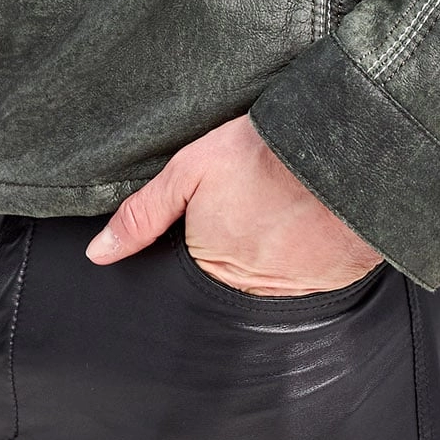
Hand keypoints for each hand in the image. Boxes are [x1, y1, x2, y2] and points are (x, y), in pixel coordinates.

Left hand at [84, 113, 382, 294]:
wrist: (342, 146)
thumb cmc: (262, 154)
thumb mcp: (190, 170)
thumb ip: (142, 215)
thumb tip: (97, 255)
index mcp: (210, 268)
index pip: (190, 278)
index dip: (196, 248)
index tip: (213, 221)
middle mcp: (252, 293)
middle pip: (231, 286)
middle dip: (236, 256)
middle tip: (250, 214)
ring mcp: (297, 292)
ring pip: (273, 284)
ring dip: (274, 259)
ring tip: (279, 217)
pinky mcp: (336, 282)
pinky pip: (313, 281)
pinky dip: (308, 259)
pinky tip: (309, 226)